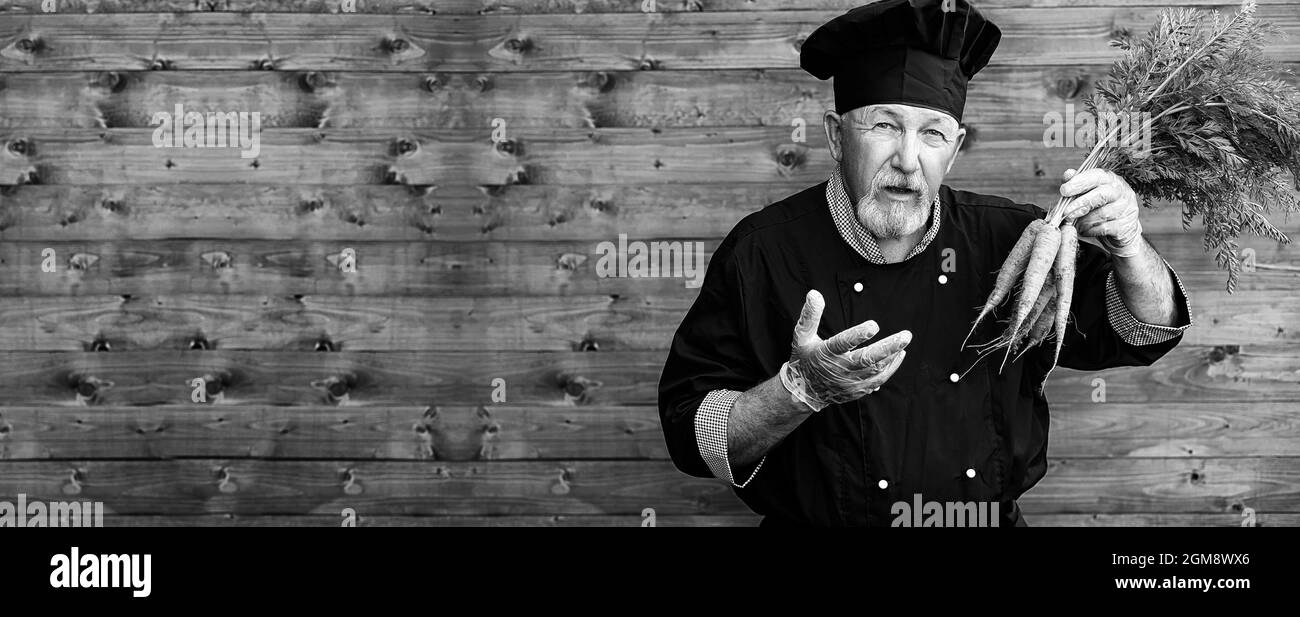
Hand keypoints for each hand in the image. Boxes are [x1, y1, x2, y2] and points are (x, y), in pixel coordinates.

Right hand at [781, 290, 910, 411]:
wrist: (805, 390)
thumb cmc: (805, 358)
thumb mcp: (802, 335)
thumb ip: (810, 315)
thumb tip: (814, 293)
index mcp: (826, 353)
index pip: (842, 343)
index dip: (858, 335)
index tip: (874, 325)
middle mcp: (839, 369)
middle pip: (867, 359)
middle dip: (888, 347)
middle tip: (906, 336)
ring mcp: (849, 381)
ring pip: (876, 370)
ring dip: (892, 356)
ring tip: (904, 342)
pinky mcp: (857, 390)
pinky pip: (878, 380)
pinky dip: (890, 369)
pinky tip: (898, 356)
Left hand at [1059, 168, 1142, 257]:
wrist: (1122, 231)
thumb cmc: (1100, 208)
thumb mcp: (1089, 194)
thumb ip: (1078, 184)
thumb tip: (1068, 174)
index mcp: (1111, 179)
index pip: (1097, 176)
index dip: (1079, 182)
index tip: (1064, 190)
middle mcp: (1121, 191)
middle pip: (1102, 194)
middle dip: (1080, 203)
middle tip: (1066, 212)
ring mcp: (1127, 208)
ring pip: (1103, 213)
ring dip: (1084, 220)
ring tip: (1074, 224)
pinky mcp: (1127, 225)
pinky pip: (1105, 228)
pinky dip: (1091, 230)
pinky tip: (1084, 231)